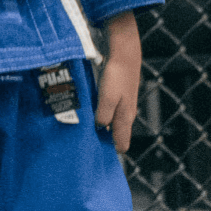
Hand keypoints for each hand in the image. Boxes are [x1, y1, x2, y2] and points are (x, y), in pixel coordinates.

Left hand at [95, 11, 141, 152]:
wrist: (123, 52)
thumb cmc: (116, 75)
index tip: (96, 157)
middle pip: (116, 133)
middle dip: (103, 140)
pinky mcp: (116, 92)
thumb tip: (99, 129)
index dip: (111, 151)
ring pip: (111, 121)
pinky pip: (107, 109)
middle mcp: (125, 113)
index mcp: (125, 117)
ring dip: (99, 126)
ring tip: (84, 130)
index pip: (121, 143)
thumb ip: (103, 115)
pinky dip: (99, 113)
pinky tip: (88, 111)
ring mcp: (122, 102)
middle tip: (85, 144)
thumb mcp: (108, 98)